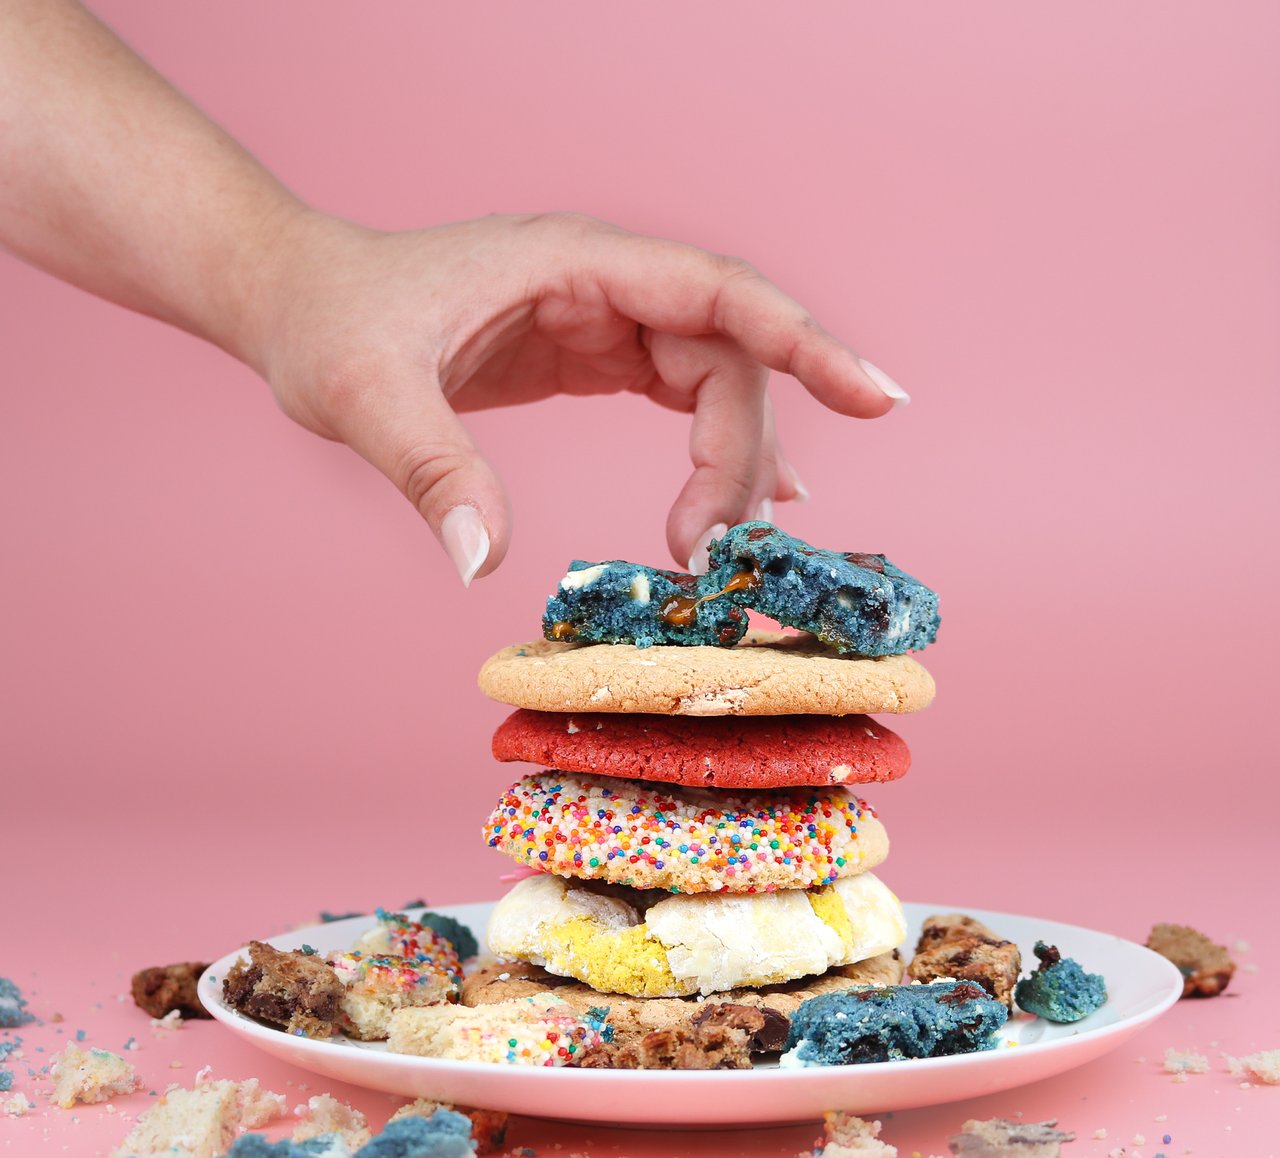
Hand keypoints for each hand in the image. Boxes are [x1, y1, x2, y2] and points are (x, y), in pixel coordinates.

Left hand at [243, 210, 909, 582]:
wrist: (300, 302)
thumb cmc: (328, 323)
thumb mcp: (363, 392)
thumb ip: (427, 469)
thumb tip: (485, 565)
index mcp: (576, 262)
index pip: (720, 293)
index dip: (806, 342)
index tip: (879, 398)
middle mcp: (607, 282)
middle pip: (727, 358)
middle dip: (741, 455)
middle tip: (717, 556)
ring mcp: (605, 316)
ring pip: (714, 382)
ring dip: (733, 463)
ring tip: (722, 550)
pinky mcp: (591, 353)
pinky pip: (681, 394)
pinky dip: (716, 449)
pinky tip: (737, 504)